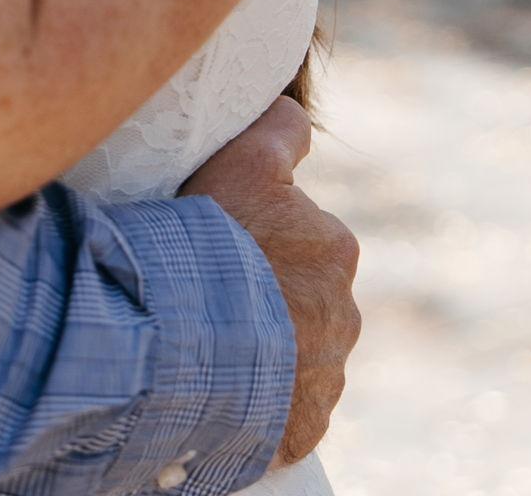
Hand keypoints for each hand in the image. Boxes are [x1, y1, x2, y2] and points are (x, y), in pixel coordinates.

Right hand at [180, 97, 359, 469]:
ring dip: (260, 339)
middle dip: (266, 287)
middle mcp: (342, 310)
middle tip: (207, 281)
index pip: (303, 229)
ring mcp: (325, 372)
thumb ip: (278, 131)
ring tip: (203, 331)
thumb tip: (294, 107)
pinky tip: (215, 377)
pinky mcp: (306, 424)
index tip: (227, 234)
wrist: (188, 340)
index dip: (262, 228)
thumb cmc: (211, 241)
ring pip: (292, 346)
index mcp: (334, 246)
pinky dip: (256, 393)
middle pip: (299, 289)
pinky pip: (281, 403)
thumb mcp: (242, 162)